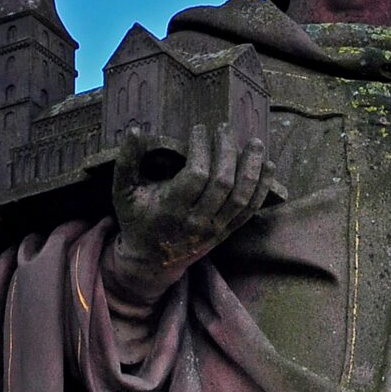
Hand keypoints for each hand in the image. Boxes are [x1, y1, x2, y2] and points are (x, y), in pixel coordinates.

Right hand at [107, 121, 269, 306]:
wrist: (150, 262)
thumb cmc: (136, 220)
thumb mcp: (123, 191)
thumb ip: (126, 161)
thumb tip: (135, 130)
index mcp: (171, 208)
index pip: (197, 175)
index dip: (202, 149)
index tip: (199, 129)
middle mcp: (196, 221)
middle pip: (222, 184)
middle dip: (227, 151)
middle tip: (225, 128)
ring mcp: (214, 229)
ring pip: (241, 197)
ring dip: (251, 168)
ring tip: (255, 143)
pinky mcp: (225, 233)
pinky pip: (250, 211)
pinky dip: (262, 188)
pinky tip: (268, 166)